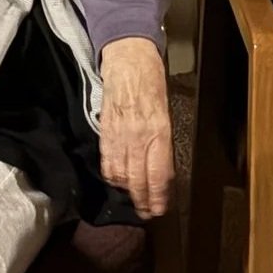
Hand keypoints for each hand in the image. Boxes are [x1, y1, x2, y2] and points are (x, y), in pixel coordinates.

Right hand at [98, 37, 174, 216]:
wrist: (127, 60)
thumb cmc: (151, 81)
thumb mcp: (166, 110)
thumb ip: (163, 140)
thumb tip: (162, 167)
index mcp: (159, 131)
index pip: (159, 173)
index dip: (158, 196)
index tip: (159, 209)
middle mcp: (139, 136)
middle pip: (139, 179)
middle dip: (143, 200)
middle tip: (146, 213)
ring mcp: (120, 135)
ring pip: (121, 174)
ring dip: (127, 192)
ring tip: (133, 201)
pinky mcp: (105, 131)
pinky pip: (107, 161)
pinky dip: (112, 176)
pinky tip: (117, 182)